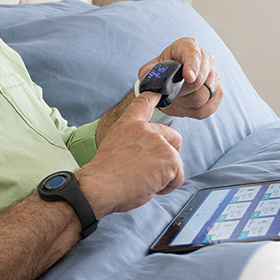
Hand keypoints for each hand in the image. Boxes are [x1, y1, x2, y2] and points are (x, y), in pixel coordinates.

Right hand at [76, 92, 185, 215]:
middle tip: (152, 170)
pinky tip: (150, 187)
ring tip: (143, 181)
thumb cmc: (104, 175)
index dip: (153, 96)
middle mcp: (146, 129)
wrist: (100, 186)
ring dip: (165, 175)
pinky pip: (179, 177)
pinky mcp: (170, 159)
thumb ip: (132, 144)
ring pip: (176, 161)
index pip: (143, 102)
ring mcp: (160, 142)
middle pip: (173, 138)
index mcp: (129, 124)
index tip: (158, 93)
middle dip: (169, 155)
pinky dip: (168, 186)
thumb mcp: (114, 148)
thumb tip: (145, 157)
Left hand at [138, 38, 222, 119]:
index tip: (188, 77)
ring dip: (185, 103)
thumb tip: (149, 76)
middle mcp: (205, 58)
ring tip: (176, 99)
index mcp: (187, 46)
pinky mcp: (218, 92)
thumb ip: (149, 71)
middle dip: (181, 91)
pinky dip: (193, 111)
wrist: (173, 82)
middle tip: (170, 94)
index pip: (193, 55)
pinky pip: (207, 108)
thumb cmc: (165, 71)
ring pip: (203, 97)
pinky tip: (185, 106)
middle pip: (199, 81)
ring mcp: (214, 76)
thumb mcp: (153, 68)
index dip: (192, 66)